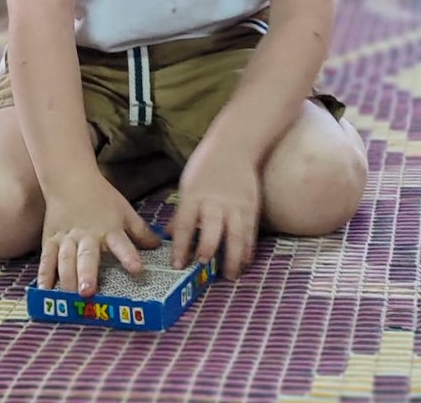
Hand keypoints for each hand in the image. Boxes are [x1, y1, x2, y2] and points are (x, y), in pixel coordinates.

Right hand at [38, 174, 159, 296]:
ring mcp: (67, 238)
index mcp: (110, 230)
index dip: (129, 256)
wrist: (71, 180)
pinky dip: (44, 274)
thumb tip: (159, 247)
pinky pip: (47, 258)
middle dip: (87, 274)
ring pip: (66, 259)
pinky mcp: (51, 240)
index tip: (137, 269)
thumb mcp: (125, 212)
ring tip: (69, 295)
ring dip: (67, 277)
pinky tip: (44, 289)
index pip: (122, 244)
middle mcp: (88, 236)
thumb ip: (141, 231)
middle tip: (88, 292)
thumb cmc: (102, 198)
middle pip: (87, 255)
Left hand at [168, 138, 260, 279]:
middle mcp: (214, 203)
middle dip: (207, 251)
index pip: (184, 226)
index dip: (180, 247)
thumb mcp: (187, 186)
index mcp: (194, 197)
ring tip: (229, 275)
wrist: (234, 146)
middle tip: (203, 267)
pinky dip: (248, 249)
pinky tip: (245, 261)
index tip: (177, 265)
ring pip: (235, 236)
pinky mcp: (251, 206)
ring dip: (232, 257)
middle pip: (211, 231)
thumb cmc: (206, 166)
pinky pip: (250, 232)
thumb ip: (181, 212)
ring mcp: (235, 205)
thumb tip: (169, 235)